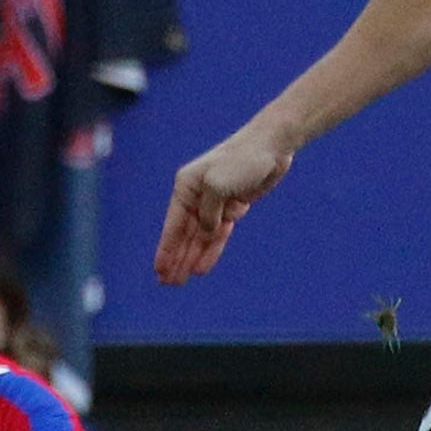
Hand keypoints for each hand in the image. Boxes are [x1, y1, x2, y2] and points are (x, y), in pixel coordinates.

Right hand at [155, 128, 293, 283]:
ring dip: (191, 258)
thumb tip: (206, 232)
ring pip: (201, 238)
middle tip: (167, 283)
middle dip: (176, 258)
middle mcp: (197, 196)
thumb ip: (209, 213)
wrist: (271, 147)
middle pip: (184, 234)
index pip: (173, 224)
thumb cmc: (241, 160)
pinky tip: (202, 267)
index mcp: (186, 187)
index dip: (166, 249)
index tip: (159, 270)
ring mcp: (215, 203)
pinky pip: (219, 234)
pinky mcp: (232, 207)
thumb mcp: (218, 185)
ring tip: (182, 280)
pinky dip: (211, 250)